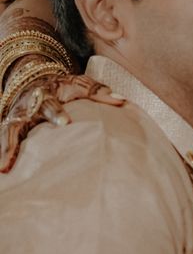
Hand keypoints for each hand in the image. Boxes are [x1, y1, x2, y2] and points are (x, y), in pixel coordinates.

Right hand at [0, 71, 124, 172]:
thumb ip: (98, 92)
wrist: (35, 80)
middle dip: (23, 132)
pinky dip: (3, 156)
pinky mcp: (11, 129)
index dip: (56, 113)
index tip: (64, 123)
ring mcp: (16, 118)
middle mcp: (26, 106)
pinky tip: (4, 172)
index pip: (50, 103)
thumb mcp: (80, 84)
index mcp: (44, 94)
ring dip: (5, 150)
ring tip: (3, 168)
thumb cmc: (64, 87)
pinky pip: (4, 143)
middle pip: (22, 119)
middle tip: (29, 149)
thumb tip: (121, 101)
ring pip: (7, 132)